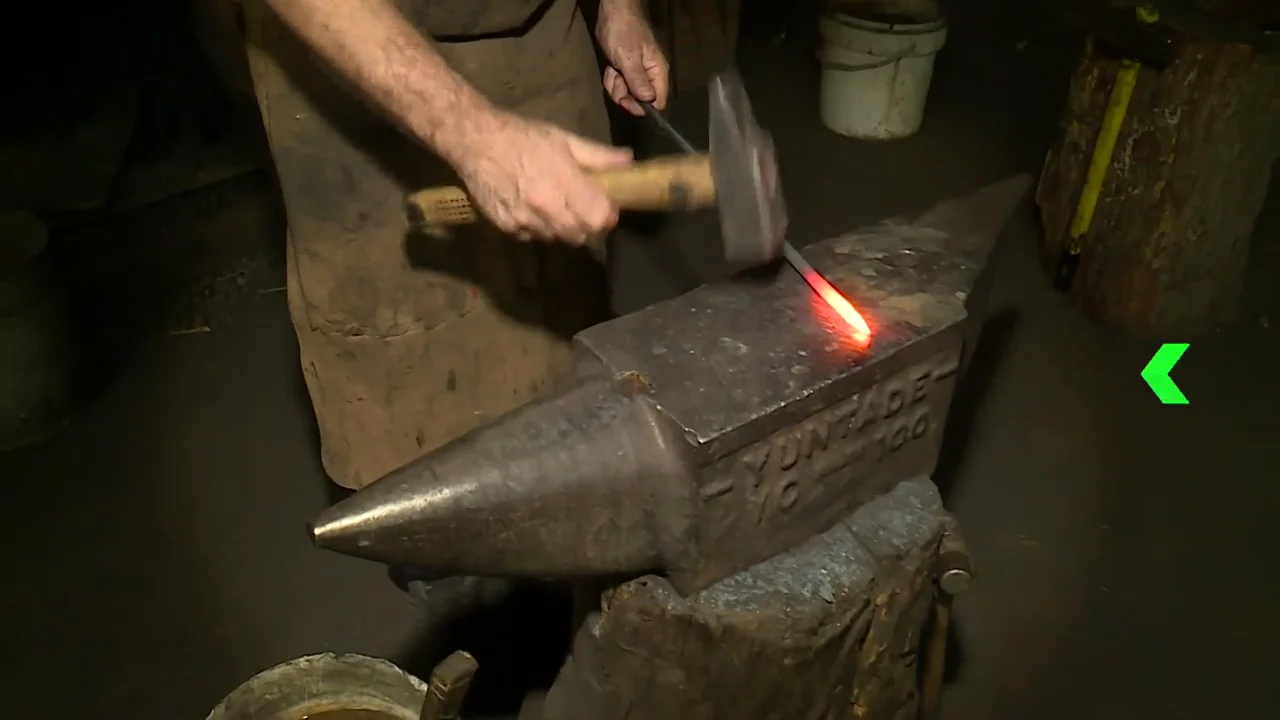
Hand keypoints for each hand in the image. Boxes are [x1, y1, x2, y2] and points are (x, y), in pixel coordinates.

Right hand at [451, 109, 632, 243]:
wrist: (476, 142)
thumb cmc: (524, 137)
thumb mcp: (565, 139)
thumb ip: (598, 156)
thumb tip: (628, 162)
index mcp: (564, 182)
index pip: (598, 218)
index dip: (607, 215)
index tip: (606, 207)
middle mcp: (546, 206)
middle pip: (581, 234)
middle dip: (587, 224)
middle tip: (581, 206)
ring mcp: (525, 220)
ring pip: (557, 238)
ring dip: (562, 228)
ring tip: (554, 205)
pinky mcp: (507, 227)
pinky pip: (533, 237)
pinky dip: (538, 228)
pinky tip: (532, 209)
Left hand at [596, 0, 669, 115]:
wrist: (613, 12)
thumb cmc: (623, 32)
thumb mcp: (628, 57)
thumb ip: (638, 81)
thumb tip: (648, 102)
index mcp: (657, 72)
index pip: (658, 101)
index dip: (643, 107)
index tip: (628, 103)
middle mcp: (650, 75)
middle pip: (640, 100)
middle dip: (624, 95)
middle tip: (616, 81)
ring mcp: (637, 73)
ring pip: (627, 93)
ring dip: (616, 86)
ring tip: (612, 71)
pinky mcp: (626, 69)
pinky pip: (620, 84)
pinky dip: (612, 80)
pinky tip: (610, 69)